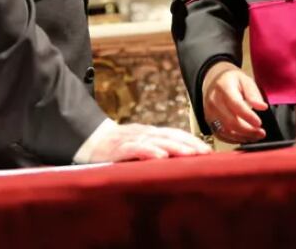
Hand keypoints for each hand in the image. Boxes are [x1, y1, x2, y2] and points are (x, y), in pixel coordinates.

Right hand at [85, 122, 210, 161]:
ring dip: (174, 147)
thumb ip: (155, 151)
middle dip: (188, 144)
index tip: (208, 151)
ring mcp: (131, 139)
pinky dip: (149, 151)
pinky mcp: (118, 148)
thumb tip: (180, 162)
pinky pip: (135, 148)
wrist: (88, 140)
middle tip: (205, 153)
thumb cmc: (116, 148)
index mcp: (150, 133)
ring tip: (190, 154)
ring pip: (156, 141)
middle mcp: (143, 133)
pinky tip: (160, 156)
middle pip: (169, 136)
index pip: (174, 134)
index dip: (191, 140)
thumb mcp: (139, 146)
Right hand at [202, 61, 268, 143]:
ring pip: (225, 130)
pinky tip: (244, 137)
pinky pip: (220, 135)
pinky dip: (234, 139)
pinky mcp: (209, 121)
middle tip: (261, 133)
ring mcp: (209, 112)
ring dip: (242, 136)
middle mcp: (214, 101)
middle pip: (230, 121)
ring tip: (255, 136)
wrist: (214, 81)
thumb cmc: (231, 81)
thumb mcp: (245, 80)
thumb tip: (262, 106)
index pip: (235, 105)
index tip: (259, 123)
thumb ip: (253, 93)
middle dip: (248, 130)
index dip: (248, 116)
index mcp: (224, 88)